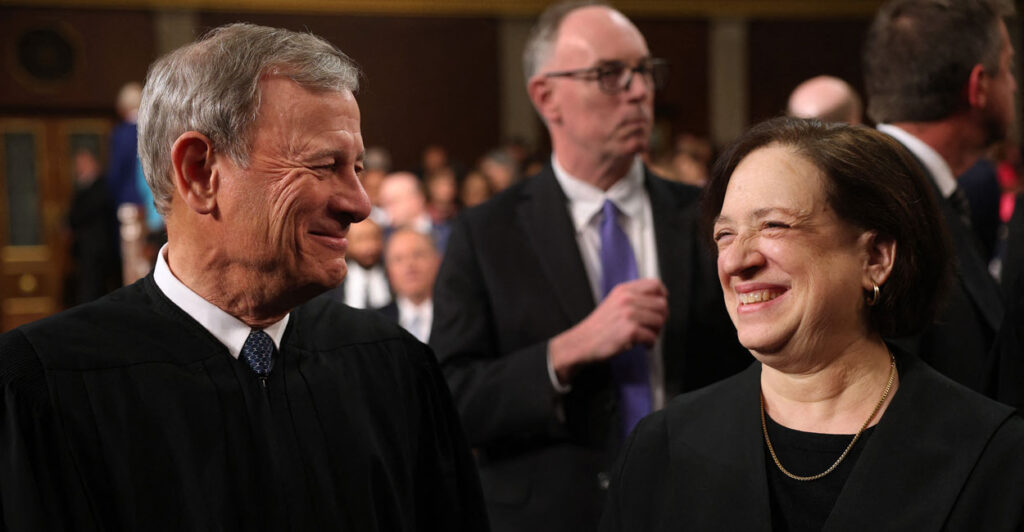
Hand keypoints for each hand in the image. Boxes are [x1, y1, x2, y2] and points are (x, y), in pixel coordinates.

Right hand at [548, 278, 667, 383]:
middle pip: (662, 304)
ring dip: (656, 332)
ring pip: (659, 321)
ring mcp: (629, 315)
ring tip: (647, 336)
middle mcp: (627, 299)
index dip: (663, 296)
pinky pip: (652, 337)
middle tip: (654, 327)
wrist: (582, 342)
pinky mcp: (630, 331)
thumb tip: (658, 301)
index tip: (660, 306)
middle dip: (661, 318)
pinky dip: (650, 344)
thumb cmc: (599, 326)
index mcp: (624, 290)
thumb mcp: (614, 302)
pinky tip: (643, 345)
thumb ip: (633, 298)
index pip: (655, 284)